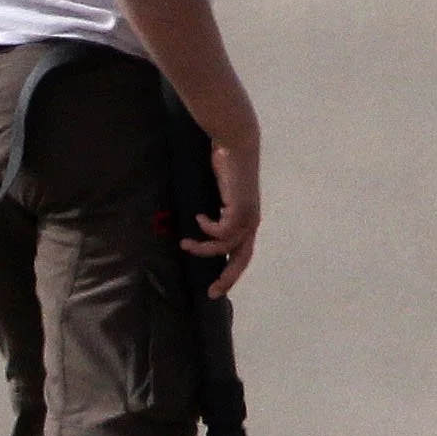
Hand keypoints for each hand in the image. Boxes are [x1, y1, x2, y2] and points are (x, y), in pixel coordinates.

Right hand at [181, 131, 260, 296]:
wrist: (235, 142)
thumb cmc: (225, 164)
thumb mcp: (217, 192)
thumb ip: (213, 209)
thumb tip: (194, 222)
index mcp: (248, 220)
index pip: (243, 253)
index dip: (231, 270)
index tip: (216, 285)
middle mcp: (252, 221)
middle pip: (242, 259)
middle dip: (227, 278)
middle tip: (211, 292)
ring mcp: (248, 215)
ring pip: (225, 246)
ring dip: (203, 248)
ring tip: (184, 244)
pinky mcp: (240, 208)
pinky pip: (221, 231)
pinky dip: (207, 229)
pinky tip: (199, 218)